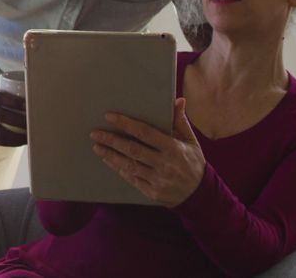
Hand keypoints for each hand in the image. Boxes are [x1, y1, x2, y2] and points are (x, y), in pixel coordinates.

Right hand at [0, 86, 26, 146]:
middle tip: (34, 123)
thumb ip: (4, 94)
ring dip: (16, 136)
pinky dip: (10, 142)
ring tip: (29, 137)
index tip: (29, 106)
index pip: (0, 97)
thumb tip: (30, 97)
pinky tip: (20, 141)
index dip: (15, 102)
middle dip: (19, 121)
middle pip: (0, 115)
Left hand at [90, 98, 204, 206]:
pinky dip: (119, 169)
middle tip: (95, 133)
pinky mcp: (152, 192)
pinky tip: (109, 160)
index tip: (109, 117)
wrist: (200, 194)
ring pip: (129, 165)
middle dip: (112, 140)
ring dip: (111, 155)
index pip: (145, 133)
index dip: (126, 124)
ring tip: (97, 146)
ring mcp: (158, 179)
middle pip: (133, 150)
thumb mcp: (191, 141)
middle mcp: (164, 164)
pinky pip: (132, 178)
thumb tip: (178, 100)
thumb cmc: (193, 162)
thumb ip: (180, 121)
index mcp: (173, 148)